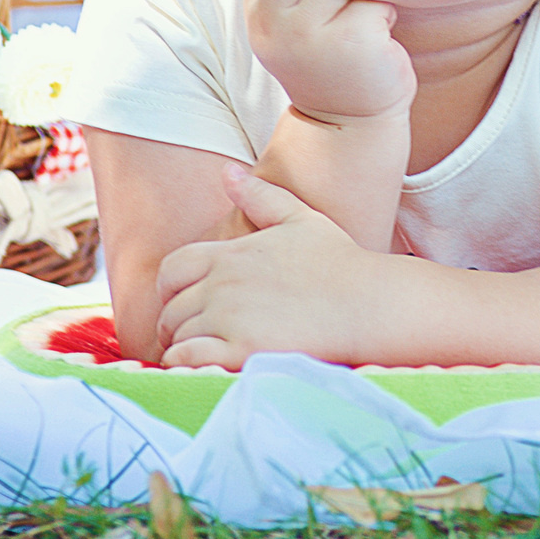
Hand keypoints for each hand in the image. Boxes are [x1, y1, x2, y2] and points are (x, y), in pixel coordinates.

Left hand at [156, 166, 385, 367]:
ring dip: (184, 348)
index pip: (171, 270)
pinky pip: (189, 360)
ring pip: (178, 337)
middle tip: (196, 337)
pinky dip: (187, 365)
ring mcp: (230, 318)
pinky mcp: (242, 351)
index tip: (186, 305)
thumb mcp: (298, 218)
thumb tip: (227, 171)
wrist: (369, 303)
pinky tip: (206, 368)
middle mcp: (222, 284)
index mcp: (230, 254)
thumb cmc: (339, 262)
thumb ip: (258, 195)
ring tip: (204, 355)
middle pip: (170, 309)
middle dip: (176, 325)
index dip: (170, 291)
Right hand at [243, 0, 414, 122]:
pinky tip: (375, 39)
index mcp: (255, 12)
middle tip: (339, 11)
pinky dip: (384, 12)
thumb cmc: (326, 58)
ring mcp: (311, 32)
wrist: (350, 124)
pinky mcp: (353, 39)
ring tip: (357, 26)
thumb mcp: (288, 17)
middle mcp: (274, 22)